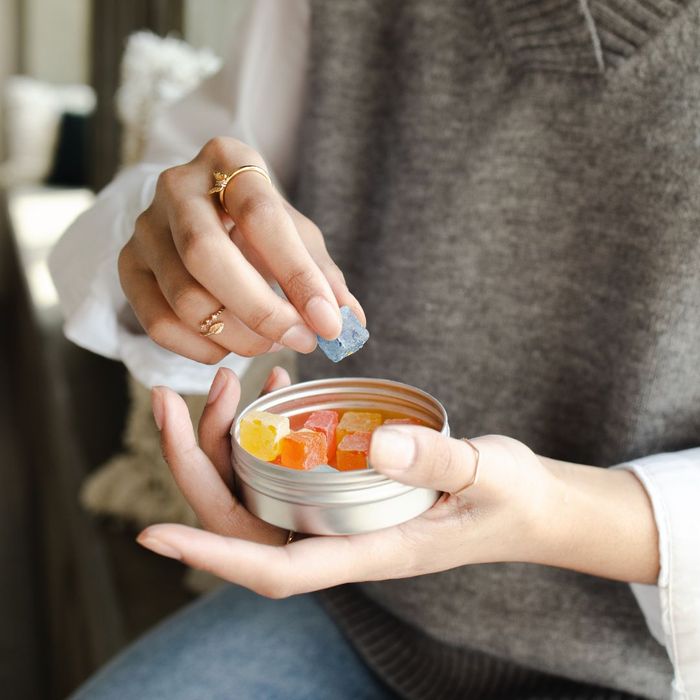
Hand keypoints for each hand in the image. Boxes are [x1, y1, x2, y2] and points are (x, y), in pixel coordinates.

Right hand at [119, 137, 364, 363]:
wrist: (205, 217)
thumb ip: (323, 277)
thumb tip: (350, 323)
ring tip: (272, 341)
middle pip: (206, 256)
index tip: (329, 323)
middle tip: (301, 340)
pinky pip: (160, 325)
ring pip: (185, 299)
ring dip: (239, 337)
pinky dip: (204, 348)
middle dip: (261, 312)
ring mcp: (145, 228)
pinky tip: (232, 344)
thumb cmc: (260, 226)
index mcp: (228, 161)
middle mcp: (176, 187)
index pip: (261, 216)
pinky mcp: (128, 267)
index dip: (297, 275)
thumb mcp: (298, 237)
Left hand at [140, 374, 660, 595]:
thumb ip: (440, 460)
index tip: (152, 534)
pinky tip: (278, 387)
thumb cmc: (512, 499)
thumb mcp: (489, 474)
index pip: (276, 567)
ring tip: (222, 380)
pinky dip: (268, 429)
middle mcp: (342, 537)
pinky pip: (288, 467)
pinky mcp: (347, 489)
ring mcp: (340, 513)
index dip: (213, 554)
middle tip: (172, 400)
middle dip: (196, 466)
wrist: (530, 505)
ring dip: (224, 440)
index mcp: (370, 550)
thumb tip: (378, 443)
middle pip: (245, 519)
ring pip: (257, 490)